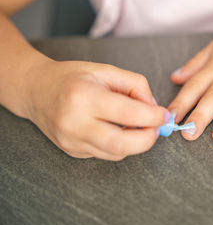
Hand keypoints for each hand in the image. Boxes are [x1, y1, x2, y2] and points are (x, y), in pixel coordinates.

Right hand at [23, 60, 169, 159]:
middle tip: (157, 128)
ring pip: (116, 153)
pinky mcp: (72, 151)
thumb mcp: (106, 71)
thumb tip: (154, 109)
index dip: (153, 117)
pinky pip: (106, 154)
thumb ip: (135, 86)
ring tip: (138, 126)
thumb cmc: (73, 77)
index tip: (165, 115)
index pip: (127, 113)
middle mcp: (75, 123)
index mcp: (84, 97)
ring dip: (136, 143)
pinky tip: (117, 129)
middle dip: (148, 139)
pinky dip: (120, 145)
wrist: (35, 90)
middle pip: (122, 145)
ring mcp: (71, 141)